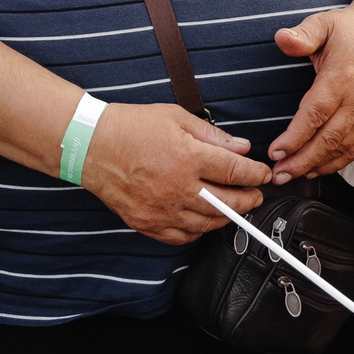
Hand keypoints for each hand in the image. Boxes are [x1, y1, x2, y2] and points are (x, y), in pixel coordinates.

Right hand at [81, 101, 268, 244]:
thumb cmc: (131, 127)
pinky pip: (182, 237)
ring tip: (233, 208)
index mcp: (188, 156)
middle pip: (228, 202)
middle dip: (249, 200)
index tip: (263, 175)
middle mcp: (178, 186)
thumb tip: (242, 148)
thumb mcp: (176, 117)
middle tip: (255, 196)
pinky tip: (203, 221)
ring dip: (227, 217)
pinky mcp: (147, 223)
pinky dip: (198, 231)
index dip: (256, 175)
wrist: (91, 146)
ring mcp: (162, 209)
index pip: (236, 171)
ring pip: (208, 224)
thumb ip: (212, 135)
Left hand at [266, 4, 353, 181]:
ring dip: (315, 166)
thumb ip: (303, 34)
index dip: (295, 136)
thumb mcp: (324, 23)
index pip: (316, 113)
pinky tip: (316, 170)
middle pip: (329, 138)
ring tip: (291, 176)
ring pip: (342, 148)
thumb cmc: (352, 31)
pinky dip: (336, 163)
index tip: (276, 151)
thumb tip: (282, 39)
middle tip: (278, 174)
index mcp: (344, 76)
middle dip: (301, 160)